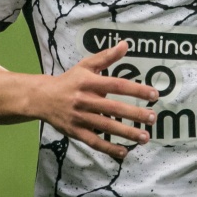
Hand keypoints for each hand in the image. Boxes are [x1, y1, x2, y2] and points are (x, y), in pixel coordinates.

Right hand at [34, 41, 158, 159]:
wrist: (42, 98)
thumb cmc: (69, 80)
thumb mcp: (86, 66)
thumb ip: (106, 57)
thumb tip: (126, 44)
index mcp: (89, 82)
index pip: (116, 85)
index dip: (136, 90)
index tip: (153, 94)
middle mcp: (84, 100)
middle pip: (113, 108)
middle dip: (134, 114)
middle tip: (153, 118)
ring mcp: (80, 117)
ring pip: (106, 127)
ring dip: (126, 133)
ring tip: (145, 137)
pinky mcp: (75, 132)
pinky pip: (94, 142)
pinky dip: (108, 148)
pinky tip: (124, 152)